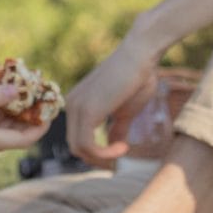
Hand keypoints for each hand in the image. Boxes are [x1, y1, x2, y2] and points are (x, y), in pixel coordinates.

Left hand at [64, 35, 160, 169]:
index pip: (77, 138)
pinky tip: (123, 147)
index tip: (121, 148)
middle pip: (75, 146)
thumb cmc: (137, 78)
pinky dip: (105, 153)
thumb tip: (114, 145)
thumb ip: (117, 128)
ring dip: (103, 157)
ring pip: (79, 149)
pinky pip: (87, 146)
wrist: (141, 55)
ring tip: (124, 149)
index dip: (97, 151)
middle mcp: (71, 104)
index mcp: (77, 103)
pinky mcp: (87, 111)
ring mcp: (76, 107)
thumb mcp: (125, 110)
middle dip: (98, 157)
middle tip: (121, 153)